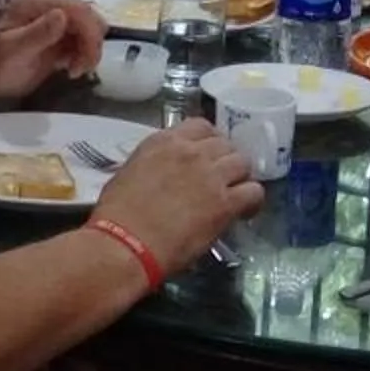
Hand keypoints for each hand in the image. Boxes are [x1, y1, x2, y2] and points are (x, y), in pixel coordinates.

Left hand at [0, 10, 91, 103]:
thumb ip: (38, 33)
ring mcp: (58, 16)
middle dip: (91, 45)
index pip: (80, 10)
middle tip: (77, 71)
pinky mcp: (62, 31)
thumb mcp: (13, 50)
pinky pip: (85, 39)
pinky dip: (84, 54)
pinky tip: (69, 67)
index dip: (90, 35)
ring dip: (89, 52)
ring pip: (92, 29)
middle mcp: (52, 2)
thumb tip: (63, 15)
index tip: (85, 63)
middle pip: (90, 18)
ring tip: (72, 71)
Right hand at [92, 120, 262, 270]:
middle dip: (225, 160)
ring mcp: (211, 175)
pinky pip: (254, 191)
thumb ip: (154, 165)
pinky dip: (253, 201)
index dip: (210, 142)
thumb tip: (163, 175)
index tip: (208, 156)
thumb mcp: (128, 174)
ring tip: (234, 194)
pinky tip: (244, 212)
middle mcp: (191, 151)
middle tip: (222, 179)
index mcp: (164, 142)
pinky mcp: (225, 202)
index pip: (201, 126)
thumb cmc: (116, 215)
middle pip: (225, 144)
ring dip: (240, 177)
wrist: (125, 243)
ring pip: (243, 163)